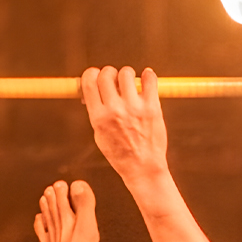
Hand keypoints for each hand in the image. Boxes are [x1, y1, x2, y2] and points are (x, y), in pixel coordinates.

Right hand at [81, 66, 167, 183]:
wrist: (143, 168)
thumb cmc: (121, 154)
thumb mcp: (99, 134)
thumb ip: (96, 111)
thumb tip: (93, 90)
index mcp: (99, 117)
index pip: (89, 81)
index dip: (92, 73)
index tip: (96, 75)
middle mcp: (115, 110)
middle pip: (107, 74)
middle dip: (109, 73)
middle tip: (114, 80)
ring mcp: (134, 108)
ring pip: (126, 73)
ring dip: (127, 75)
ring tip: (130, 83)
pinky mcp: (152, 107)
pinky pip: (150, 79)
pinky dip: (148, 76)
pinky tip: (146, 80)